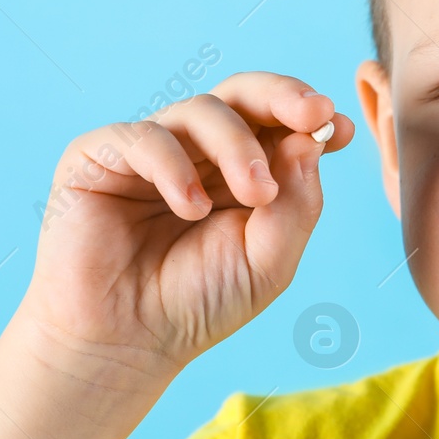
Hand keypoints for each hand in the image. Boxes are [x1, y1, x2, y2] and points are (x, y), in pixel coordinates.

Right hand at [17, 72, 352, 390]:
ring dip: (238, 146)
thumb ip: (297, 204)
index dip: (309, 114)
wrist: (125, 343)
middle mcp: (198, 151)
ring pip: (200, 110)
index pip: (278, 122)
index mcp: (242, 170)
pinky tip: (192, 207)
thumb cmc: (197, 304)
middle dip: (282, 97)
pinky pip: (143, 137)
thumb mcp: (269, 262)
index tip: (340, 127)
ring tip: (257, 195)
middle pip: (242, 95)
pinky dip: (175, 166)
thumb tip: (311, 139)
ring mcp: (149, 150)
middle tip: (312, 114)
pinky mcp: (98, 157)